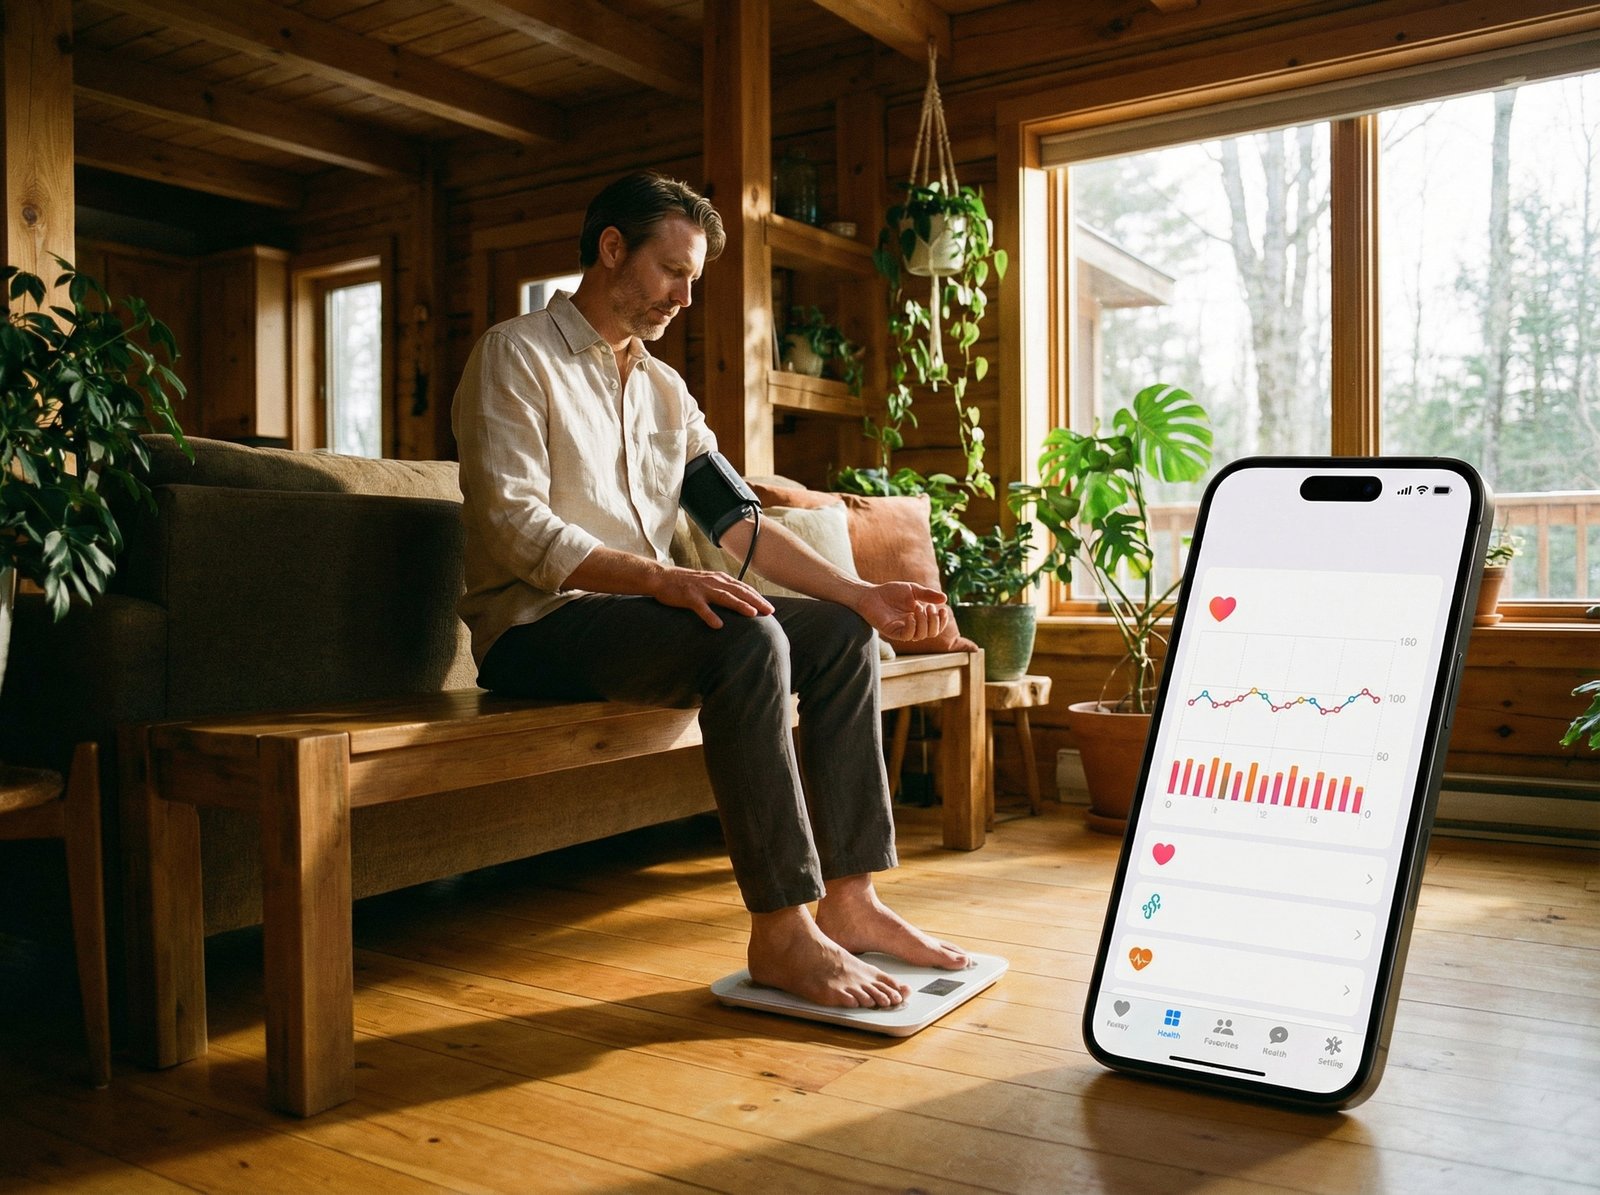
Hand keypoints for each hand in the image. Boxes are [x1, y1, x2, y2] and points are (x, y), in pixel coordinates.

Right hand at [651, 566, 773, 628]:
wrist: (662, 578)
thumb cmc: (686, 583)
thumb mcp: (708, 583)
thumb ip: (722, 590)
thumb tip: (738, 600)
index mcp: (719, 579)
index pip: (743, 588)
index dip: (758, 598)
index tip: (770, 608)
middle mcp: (714, 582)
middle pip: (739, 592)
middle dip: (756, 601)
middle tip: (770, 612)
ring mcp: (702, 589)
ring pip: (725, 597)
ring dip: (740, 605)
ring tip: (753, 614)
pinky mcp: (689, 597)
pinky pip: (701, 608)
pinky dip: (710, 616)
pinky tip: (718, 625)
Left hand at [857, 581, 955, 643]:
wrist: (871, 594)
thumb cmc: (890, 592)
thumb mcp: (912, 590)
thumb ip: (927, 594)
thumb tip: (945, 599)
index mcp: (920, 617)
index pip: (936, 626)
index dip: (942, 621)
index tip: (943, 609)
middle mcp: (913, 626)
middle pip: (931, 633)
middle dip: (934, 621)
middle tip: (929, 607)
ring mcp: (903, 630)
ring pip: (921, 635)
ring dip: (924, 622)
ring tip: (919, 607)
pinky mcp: (893, 632)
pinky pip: (907, 635)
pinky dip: (912, 627)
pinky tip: (910, 617)